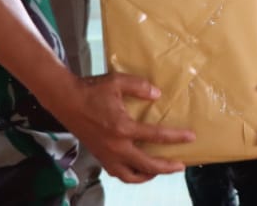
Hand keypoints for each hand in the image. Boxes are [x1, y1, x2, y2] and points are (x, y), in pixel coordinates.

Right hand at [52, 72, 194, 183]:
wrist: (65, 101)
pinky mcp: (99, 156)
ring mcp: (106, 154)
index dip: (175, 138)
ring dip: (148, 175)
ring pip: (130, 175)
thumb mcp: (117, 82)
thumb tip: (157, 94)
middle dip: (166, 167)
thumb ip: (139, 86)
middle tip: (181, 165)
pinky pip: (118, 173)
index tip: (191, 137)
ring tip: (160, 170)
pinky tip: (137, 169)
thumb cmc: (91, 90)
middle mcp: (116, 146)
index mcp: (122, 128)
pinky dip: (130, 175)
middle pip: (147, 165)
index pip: (155, 136)